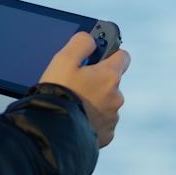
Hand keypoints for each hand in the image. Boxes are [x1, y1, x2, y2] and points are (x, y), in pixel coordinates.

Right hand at [39, 32, 129, 147]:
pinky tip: (75, 117)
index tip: (95, 57)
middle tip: (74, 82)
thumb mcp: (63, 59)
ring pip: (105, 102)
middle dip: (96, 79)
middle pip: (110, 81)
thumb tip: (90, 39)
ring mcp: (112, 118)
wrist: (52, 131)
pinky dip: (91, 118)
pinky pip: (101, 121)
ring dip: (93, 100)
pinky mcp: (106, 135)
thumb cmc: (58, 92)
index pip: (122, 56)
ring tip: (71, 101)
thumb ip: (80, 43)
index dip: (109, 53)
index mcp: (109, 76)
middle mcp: (116, 97)